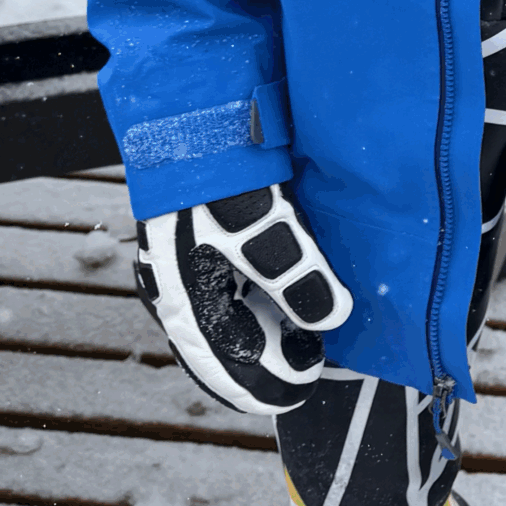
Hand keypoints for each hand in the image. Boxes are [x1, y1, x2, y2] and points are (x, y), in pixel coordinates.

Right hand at [135, 184, 352, 414]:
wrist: (189, 120)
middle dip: (267, 360)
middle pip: (223, 349)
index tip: (305, 384)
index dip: (265, 384)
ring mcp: (179, 271)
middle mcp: (175, 293)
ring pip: (224, 321)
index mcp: (184, 300)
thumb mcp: (265, 227)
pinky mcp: (192, 249)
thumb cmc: (221, 177)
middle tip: (315, 357)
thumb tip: (330, 319)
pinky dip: (256, 304)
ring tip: (307, 332)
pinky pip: (224, 293)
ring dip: (264, 331)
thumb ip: (296, 274)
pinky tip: (283, 298)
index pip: (223, 368)